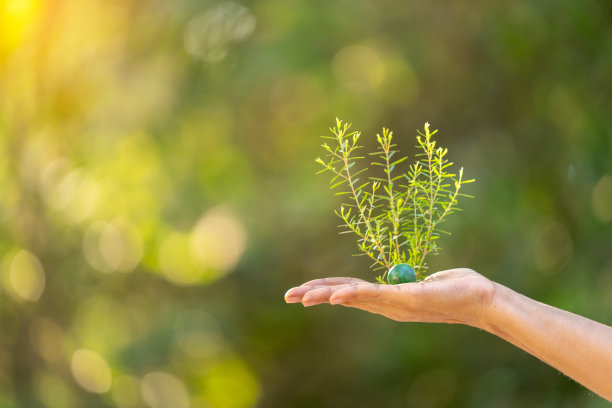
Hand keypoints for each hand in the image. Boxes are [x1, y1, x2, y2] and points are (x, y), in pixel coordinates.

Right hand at [284, 268, 494, 326]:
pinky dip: (351, 296)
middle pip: (343, 297)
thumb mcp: (430, 281)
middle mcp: (387, 305)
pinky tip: (333, 298)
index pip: (350, 292)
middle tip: (288, 296)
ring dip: (323, 296)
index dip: (327, 289)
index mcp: (389, 299)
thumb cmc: (461, 287)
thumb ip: (414, 280)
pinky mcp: (404, 300)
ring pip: (351, 297)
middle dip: (314, 295)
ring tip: (299, 296)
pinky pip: (372, 297)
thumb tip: (409, 277)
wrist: (483, 299)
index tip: (305, 289)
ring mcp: (394, 304)